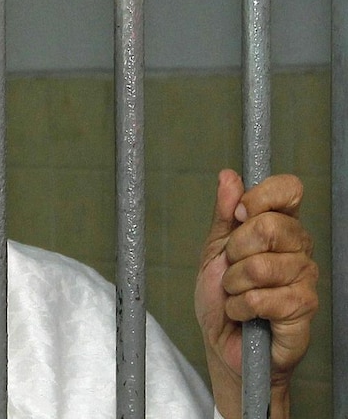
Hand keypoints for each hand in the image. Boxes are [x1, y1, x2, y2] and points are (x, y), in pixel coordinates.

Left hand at [194, 170, 317, 418]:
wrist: (222, 343)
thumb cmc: (220, 297)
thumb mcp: (214, 250)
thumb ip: (223, 214)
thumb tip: (229, 176)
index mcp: (280, 227)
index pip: (288, 189)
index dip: (259, 197)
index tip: (237, 213)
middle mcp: (298, 249)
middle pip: (269, 226)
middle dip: (234, 251)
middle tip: (231, 269)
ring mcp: (305, 278)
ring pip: (259, 266)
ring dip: (233, 285)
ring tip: (237, 295)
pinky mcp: (303, 309)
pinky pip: (261, 298)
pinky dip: (240, 308)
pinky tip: (245, 314)